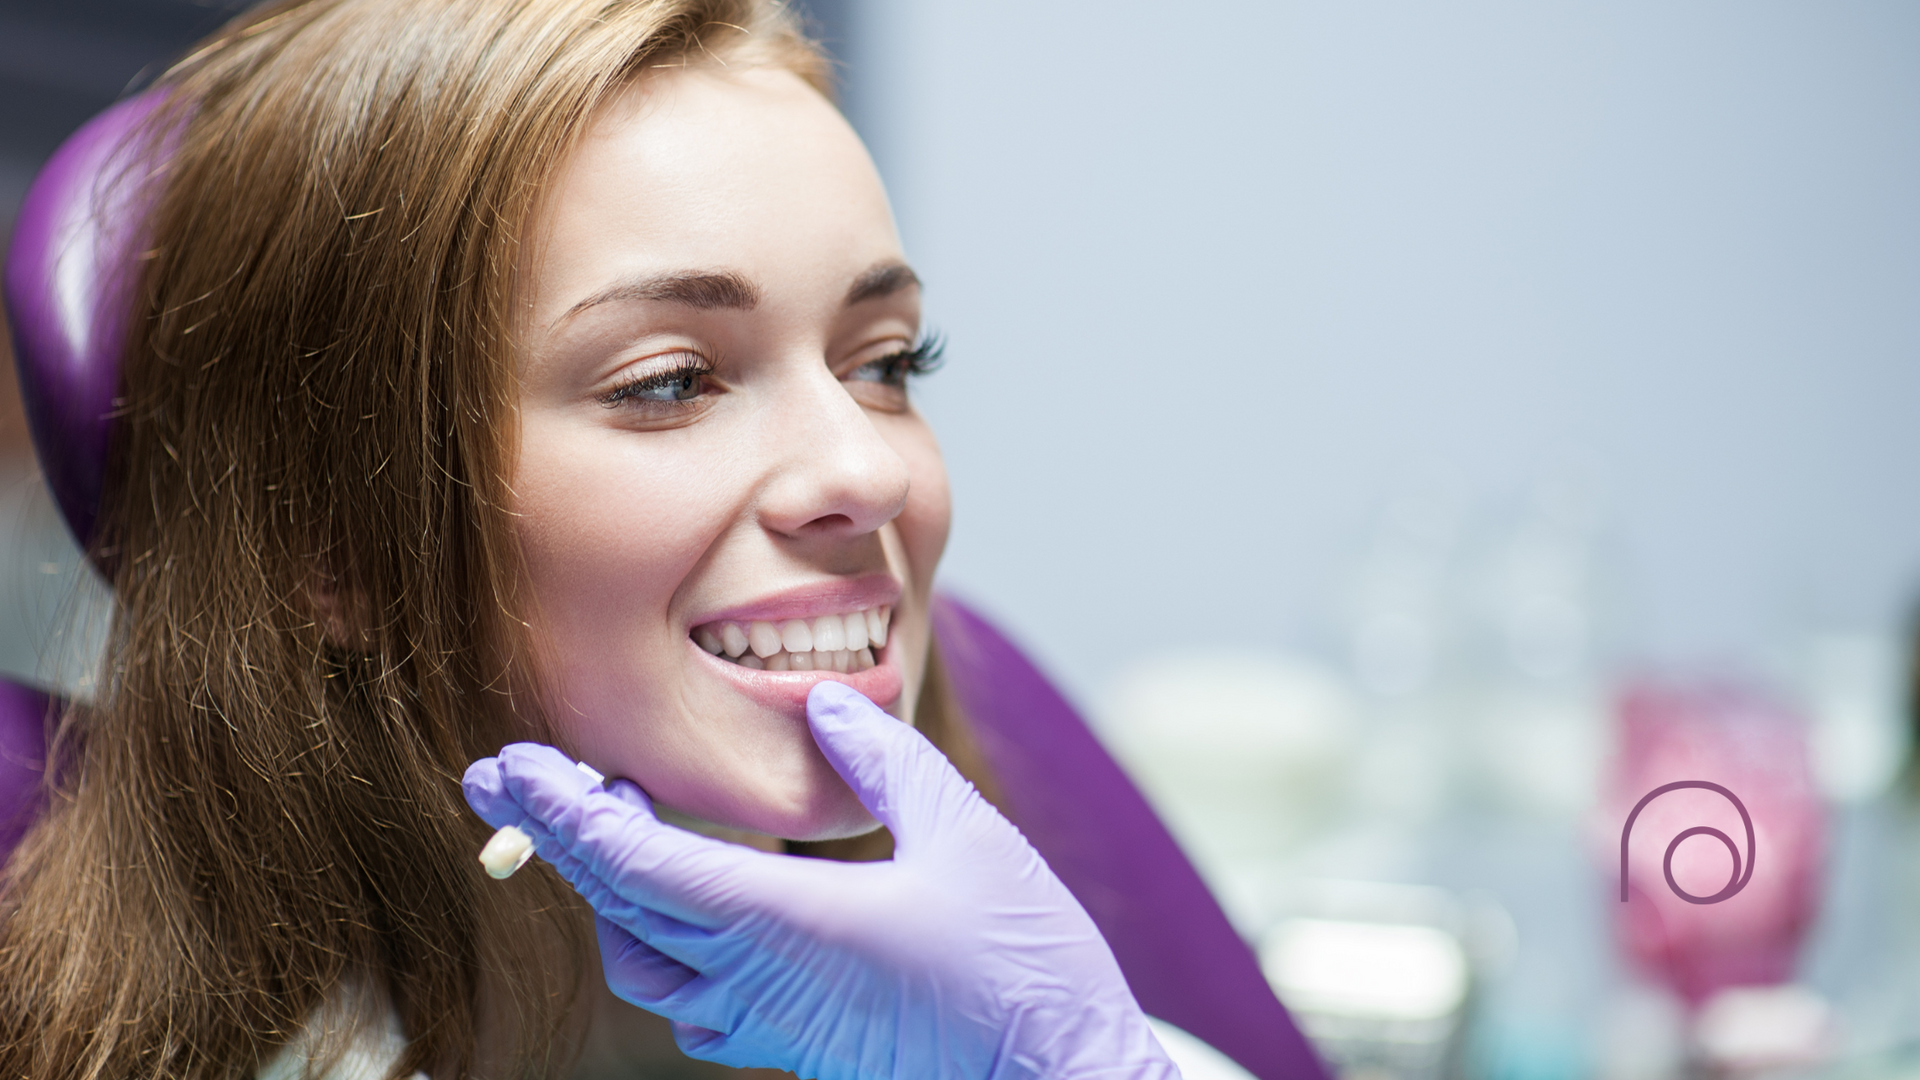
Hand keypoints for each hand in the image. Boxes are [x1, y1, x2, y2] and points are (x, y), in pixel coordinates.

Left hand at [463, 681, 1176, 1079]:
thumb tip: (823, 702)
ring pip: (641, 962)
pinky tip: (679, 905)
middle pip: (618, 905)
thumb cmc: (1022, 965)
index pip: (636, 864)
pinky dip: (655, 940)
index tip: (514, 764)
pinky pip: (687, 998)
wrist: (1058, 1079)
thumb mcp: (966, 835)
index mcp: (785, 922)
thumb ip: (883, 761)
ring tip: (603, 825)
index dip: (566, 811)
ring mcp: (768, 1022)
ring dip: (604, 891)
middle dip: (552, 833)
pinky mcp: (789, 1045)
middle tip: (502, 774)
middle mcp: (757, 979)